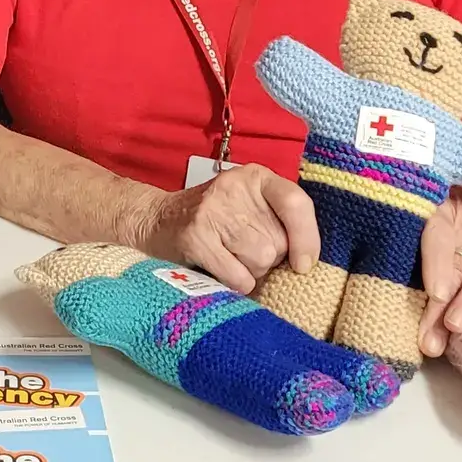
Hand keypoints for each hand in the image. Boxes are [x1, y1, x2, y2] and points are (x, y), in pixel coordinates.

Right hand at [125, 165, 319, 293]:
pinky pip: (238, 278)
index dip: (307, 238)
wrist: (154, 220)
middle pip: (278, 243)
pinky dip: (234, 284)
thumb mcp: (247, 206)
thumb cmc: (213, 220)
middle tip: (242, 251)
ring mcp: (212, 211)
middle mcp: (234, 187)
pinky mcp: (195, 236)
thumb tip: (307, 263)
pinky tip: (218, 271)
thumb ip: (278, 221)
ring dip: (250, 273)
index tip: (303, 264)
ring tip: (228, 259)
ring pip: (260, 262)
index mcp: (255, 177)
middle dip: (268, 259)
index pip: (296, 203)